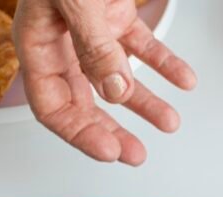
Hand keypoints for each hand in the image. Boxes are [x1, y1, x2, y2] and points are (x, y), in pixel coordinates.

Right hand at [13, 0, 196, 164]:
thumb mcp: (76, 2)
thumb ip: (94, 47)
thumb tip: (116, 92)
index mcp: (37, 42)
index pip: (51, 105)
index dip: (79, 133)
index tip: (109, 151)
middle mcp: (62, 40)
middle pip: (84, 100)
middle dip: (113, 129)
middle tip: (136, 154)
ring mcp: (89, 28)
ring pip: (116, 78)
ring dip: (144, 103)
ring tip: (169, 123)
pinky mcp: (114, 12)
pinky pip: (141, 46)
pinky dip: (164, 64)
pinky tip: (184, 80)